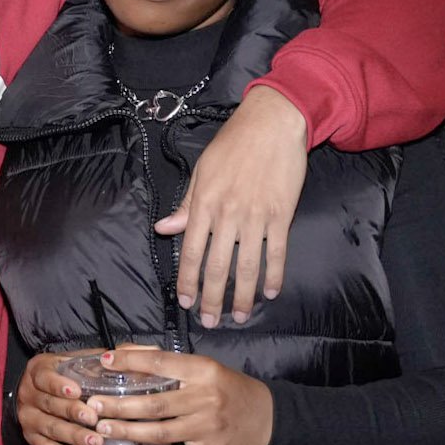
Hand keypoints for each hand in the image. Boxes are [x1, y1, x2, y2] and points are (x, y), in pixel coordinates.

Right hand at [17, 351, 107, 444]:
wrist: (34, 390)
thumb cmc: (62, 374)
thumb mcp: (71, 361)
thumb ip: (93, 359)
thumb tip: (123, 355)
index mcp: (37, 370)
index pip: (44, 378)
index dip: (59, 385)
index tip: (77, 391)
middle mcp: (28, 393)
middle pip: (49, 404)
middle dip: (72, 413)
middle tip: (94, 419)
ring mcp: (27, 417)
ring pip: (49, 427)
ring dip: (73, 436)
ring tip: (95, 442)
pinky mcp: (30, 436)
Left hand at [85, 346, 273, 444]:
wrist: (266, 416)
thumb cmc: (226, 387)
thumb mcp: (202, 367)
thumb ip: (167, 362)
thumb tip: (122, 354)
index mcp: (202, 370)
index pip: (161, 363)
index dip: (130, 361)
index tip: (104, 360)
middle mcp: (206, 398)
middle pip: (154, 403)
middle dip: (119, 406)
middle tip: (92, 407)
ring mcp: (209, 427)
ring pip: (161, 432)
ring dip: (128, 431)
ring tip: (104, 429)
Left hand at [156, 85, 307, 327]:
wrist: (272, 124)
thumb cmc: (232, 145)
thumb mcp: (201, 171)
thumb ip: (186, 204)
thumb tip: (164, 229)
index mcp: (203, 203)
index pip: (190, 251)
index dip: (187, 280)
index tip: (186, 302)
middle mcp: (227, 214)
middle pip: (217, 265)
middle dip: (211, 297)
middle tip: (209, 320)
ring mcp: (255, 216)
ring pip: (247, 265)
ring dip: (243, 295)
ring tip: (240, 316)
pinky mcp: (280, 215)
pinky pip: (276, 252)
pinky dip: (274, 275)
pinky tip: (270, 292)